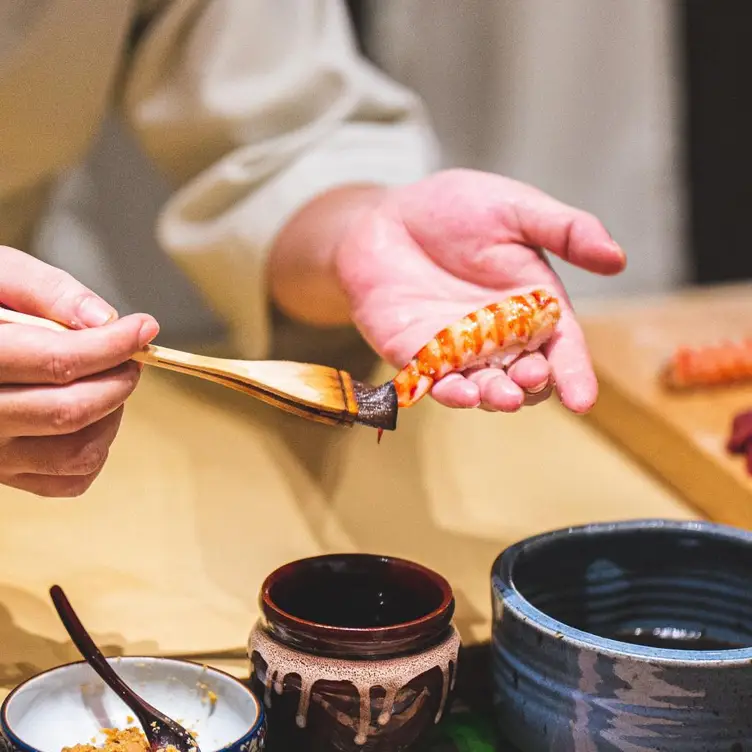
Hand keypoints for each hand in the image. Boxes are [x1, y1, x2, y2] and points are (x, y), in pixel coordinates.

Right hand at [0, 247, 158, 496]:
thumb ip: (45, 289)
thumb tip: (104, 319)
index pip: (56, 362)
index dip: (112, 345)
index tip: (143, 327)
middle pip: (71, 411)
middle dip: (118, 379)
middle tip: (129, 356)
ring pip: (77, 453)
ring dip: (112, 415)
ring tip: (105, 381)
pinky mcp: (5, 477)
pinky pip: (71, 479)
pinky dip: (97, 448)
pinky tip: (88, 414)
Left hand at [333, 170, 625, 412]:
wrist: (387, 215)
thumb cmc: (454, 208)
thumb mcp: (516, 208)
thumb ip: (565, 231)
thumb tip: (618, 258)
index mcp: (532, 306)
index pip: (561, 348)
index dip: (574, 374)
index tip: (583, 399)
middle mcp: (498, 337)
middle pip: (524, 377)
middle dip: (531, 386)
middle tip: (532, 380)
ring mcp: (456, 349)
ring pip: (482, 386)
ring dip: (493, 396)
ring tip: (502, 396)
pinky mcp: (415, 353)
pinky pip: (433, 379)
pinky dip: (445, 389)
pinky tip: (457, 391)